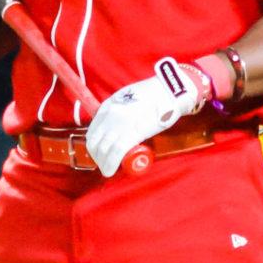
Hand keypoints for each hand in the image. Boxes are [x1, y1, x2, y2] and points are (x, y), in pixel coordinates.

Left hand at [85, 56, 206, 176]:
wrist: (170, 91)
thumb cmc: (153, 94)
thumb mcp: (126, 99)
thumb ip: (117, 111)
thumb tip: (114, 126)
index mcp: (108, 106)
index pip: (92, 132)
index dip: (93, 147)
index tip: (99, 154)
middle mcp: (110, 115)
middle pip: (95, 143)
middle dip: (97, 157)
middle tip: (103, 164)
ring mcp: (121, 123)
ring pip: (103, 149)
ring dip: (103, 163)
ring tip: (107, 170)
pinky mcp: (133, 132)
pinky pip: (116, 152)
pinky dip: (110, 164)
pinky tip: (110, 171)